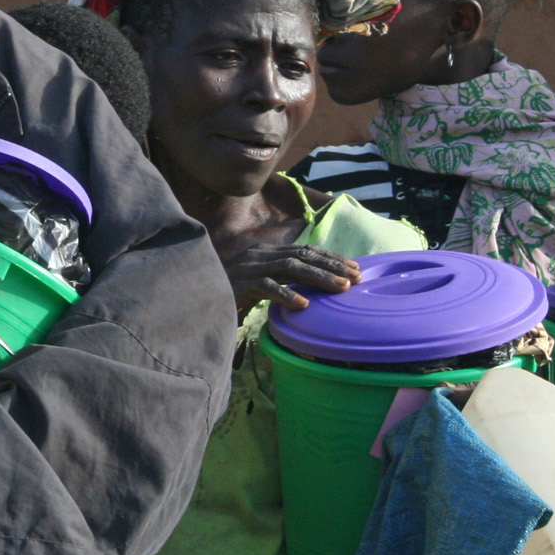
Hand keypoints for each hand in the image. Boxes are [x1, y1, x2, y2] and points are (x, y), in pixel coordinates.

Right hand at [222, 241, 360, 313]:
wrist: (197, 292)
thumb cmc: (229, 290)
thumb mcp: (258, 280)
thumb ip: (279, 278)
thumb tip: (308, 288)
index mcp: (267, 251)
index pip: (305, 250)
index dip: (331, 258)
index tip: (354, 268)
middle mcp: (261, 254)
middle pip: (303, 255)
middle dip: (332, 266)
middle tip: (356, 277)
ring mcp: (251, 267)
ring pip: (291, 267)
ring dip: (319, 277)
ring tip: (341, 288)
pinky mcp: (241, 283)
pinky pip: (267, 287)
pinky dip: (287, 295)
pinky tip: (304, 305)